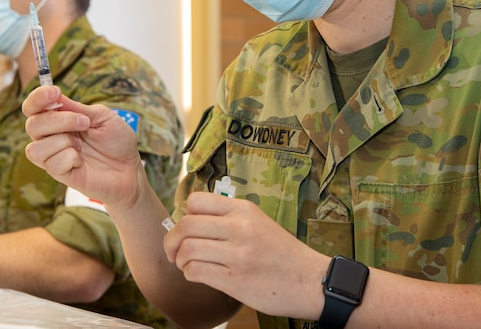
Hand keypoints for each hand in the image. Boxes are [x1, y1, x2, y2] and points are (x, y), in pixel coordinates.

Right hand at [23, 85, 143, 208]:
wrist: (130, 168)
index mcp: (59, 120)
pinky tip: (81, 161)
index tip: (55, 92)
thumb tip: (56, 97)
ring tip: (81, 145)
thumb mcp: (103, 117)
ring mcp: (54, 157)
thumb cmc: (117, 141)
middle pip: (32, 126)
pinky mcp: (61, 175)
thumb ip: (78, 108)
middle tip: (85, 123)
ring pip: (35, 148)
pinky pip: (52, 165)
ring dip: (63, 142)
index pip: (33, 108)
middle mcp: (51, 138)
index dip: (38, 98)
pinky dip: (70, 158)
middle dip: (59, 120)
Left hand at [163, 193, 328, 319]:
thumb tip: (190, 219)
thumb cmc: (281, 253)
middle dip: (171, 240)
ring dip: (180, 259)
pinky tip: (198, 274)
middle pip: (186, 225)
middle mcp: (240, 228)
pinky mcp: (235, 280)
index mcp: (244, 209)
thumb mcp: (258, 222)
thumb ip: (229, 218)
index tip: (186, 228)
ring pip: (187, 249)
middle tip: (174, 250)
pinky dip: (189, 273)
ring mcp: (238, 254)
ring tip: (187, 264)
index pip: (196, 201)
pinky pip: (196, 272)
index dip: (184, 215)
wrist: (309, 280)